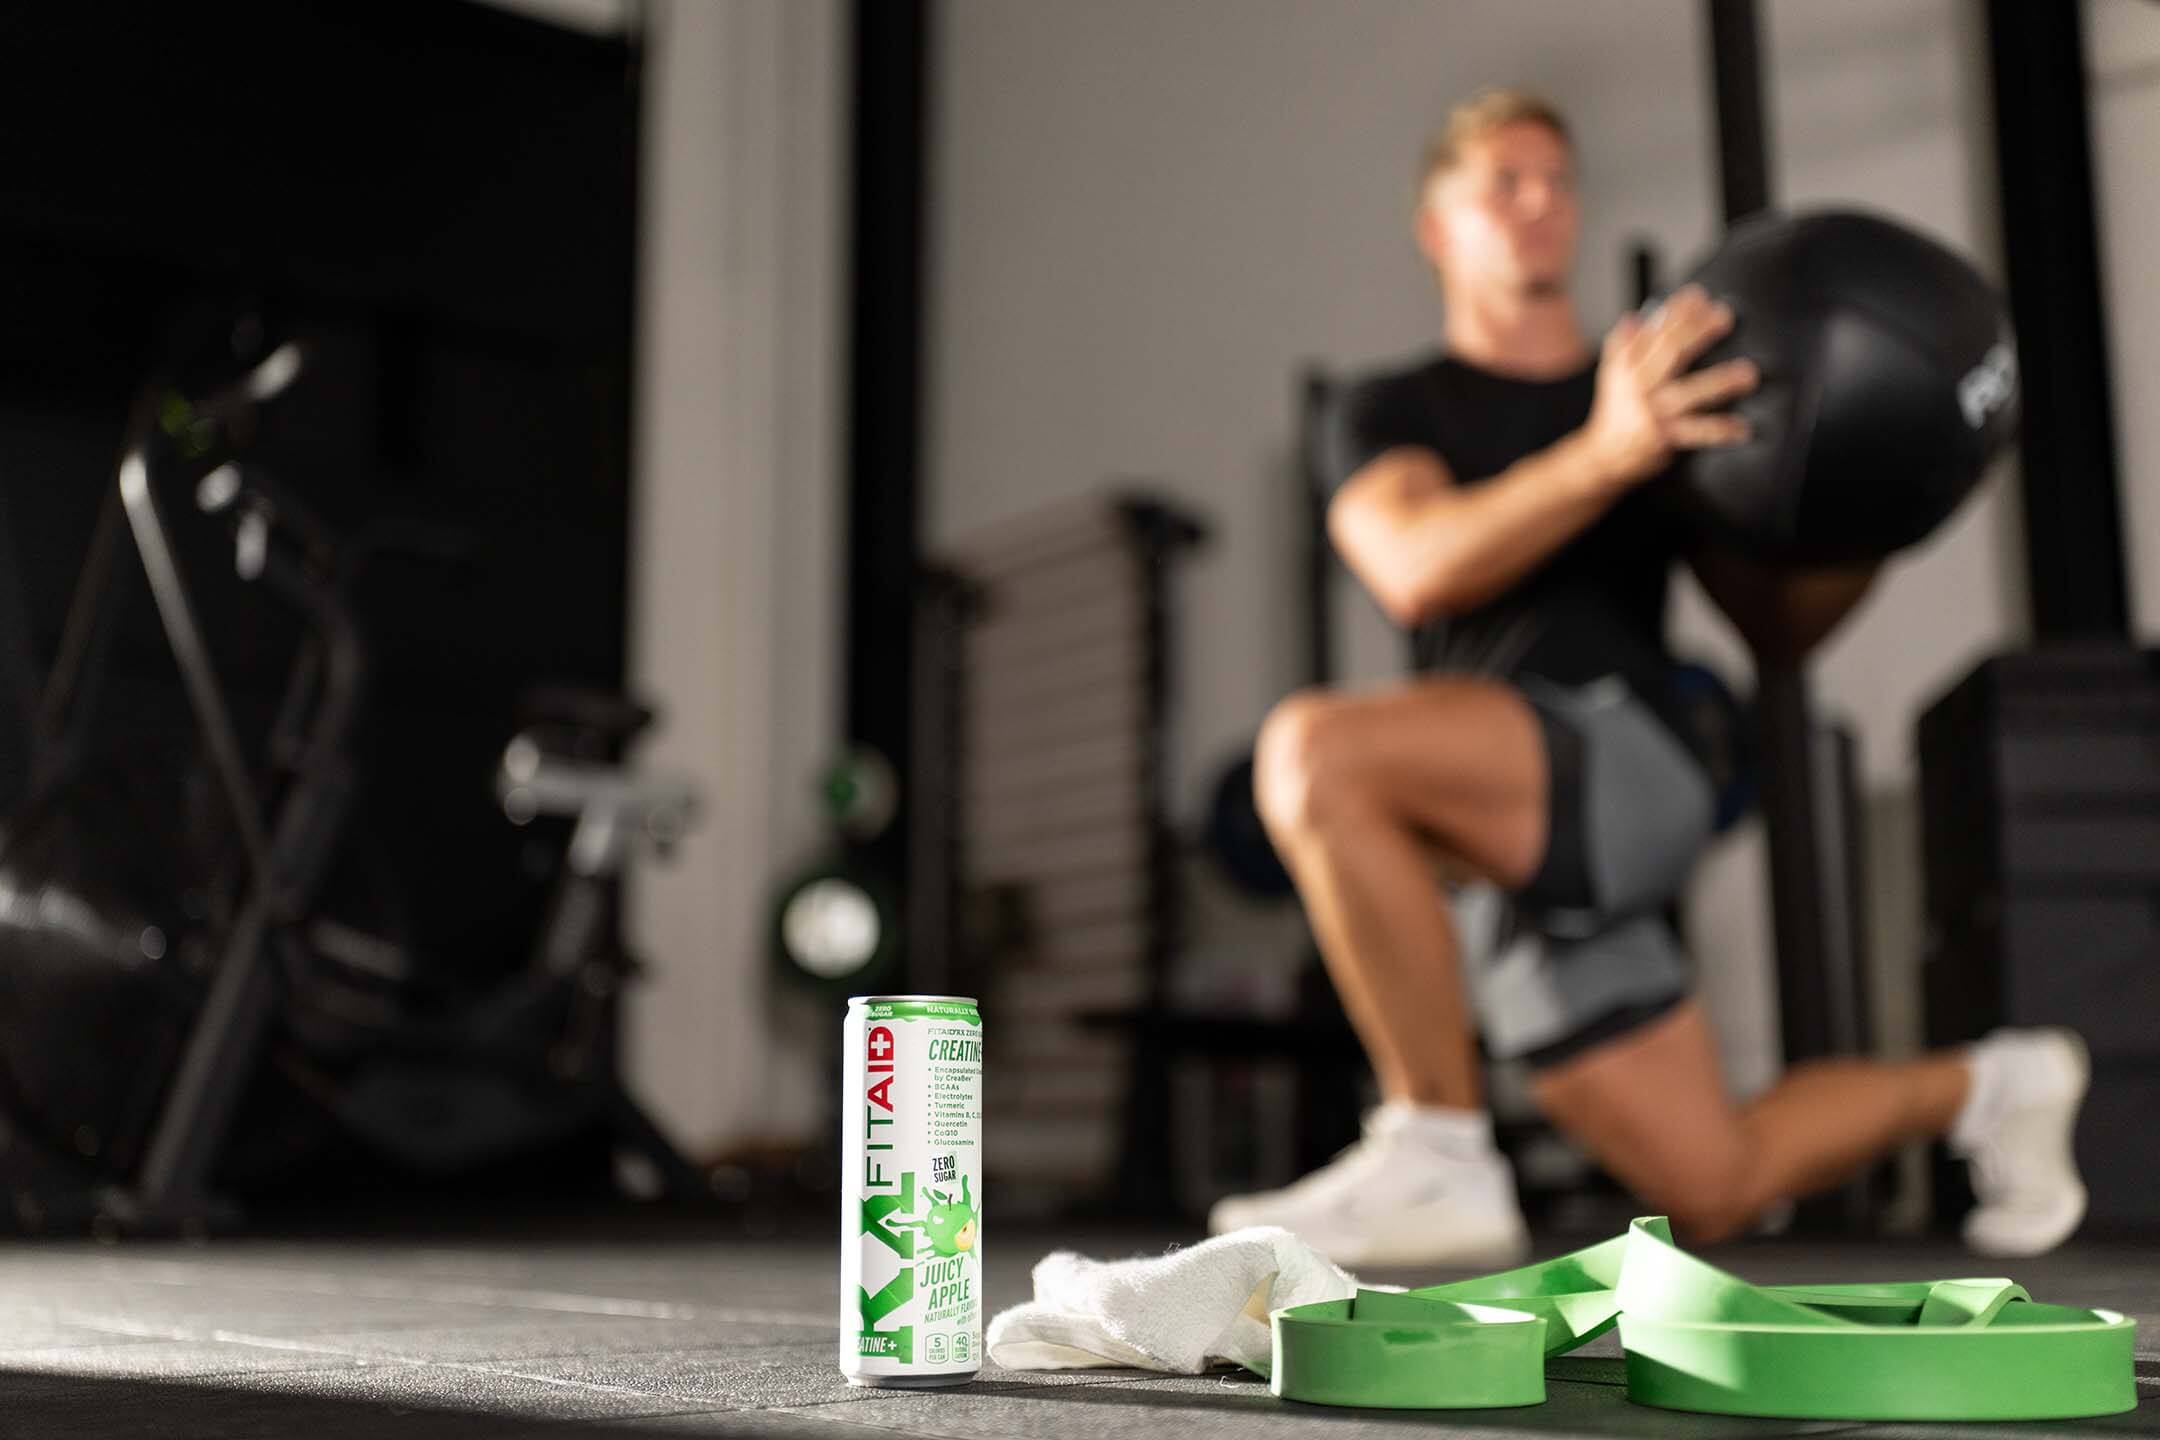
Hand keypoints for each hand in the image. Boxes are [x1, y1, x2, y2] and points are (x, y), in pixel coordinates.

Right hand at [1583, 284, 1759, 488]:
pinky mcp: (1664, 436)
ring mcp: (1653, 411)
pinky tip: (1741, 427)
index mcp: (1629, 367)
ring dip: (1720, 381)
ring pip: (1690, 391)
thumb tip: (1635, 317)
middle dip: (1699, 332)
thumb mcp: (1612, 376)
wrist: (1602, 455)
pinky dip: (1720, 430)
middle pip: (1672, 353)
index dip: (1676, 311)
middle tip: (1724, 317)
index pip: (1654, 332)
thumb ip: (1623, 345)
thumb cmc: (1615, 412)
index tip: (1698, 295)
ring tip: (1748, 373)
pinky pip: (1697, 431)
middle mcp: (1640, 386)